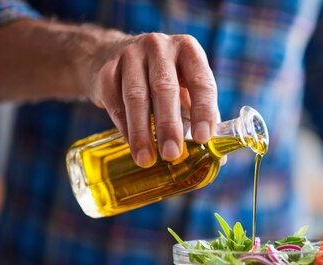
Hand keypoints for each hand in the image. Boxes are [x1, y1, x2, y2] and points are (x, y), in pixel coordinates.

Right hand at [84, 33, 218, 166]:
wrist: (112, 55)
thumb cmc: (161, 77)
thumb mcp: (185, 86)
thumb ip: (199, 115)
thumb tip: (216, 158)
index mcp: (188, 50)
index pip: (200, 81)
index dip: (203, 111)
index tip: (202, 138)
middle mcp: (159, 47)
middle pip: (164, 88)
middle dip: (168, 125)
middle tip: (172, 154)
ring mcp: (130, 55)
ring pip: (136, 96)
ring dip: (141, 132)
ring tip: (146, 159)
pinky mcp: (106, 70)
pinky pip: (115, 102)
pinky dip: (124, 126)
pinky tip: (132, 145)